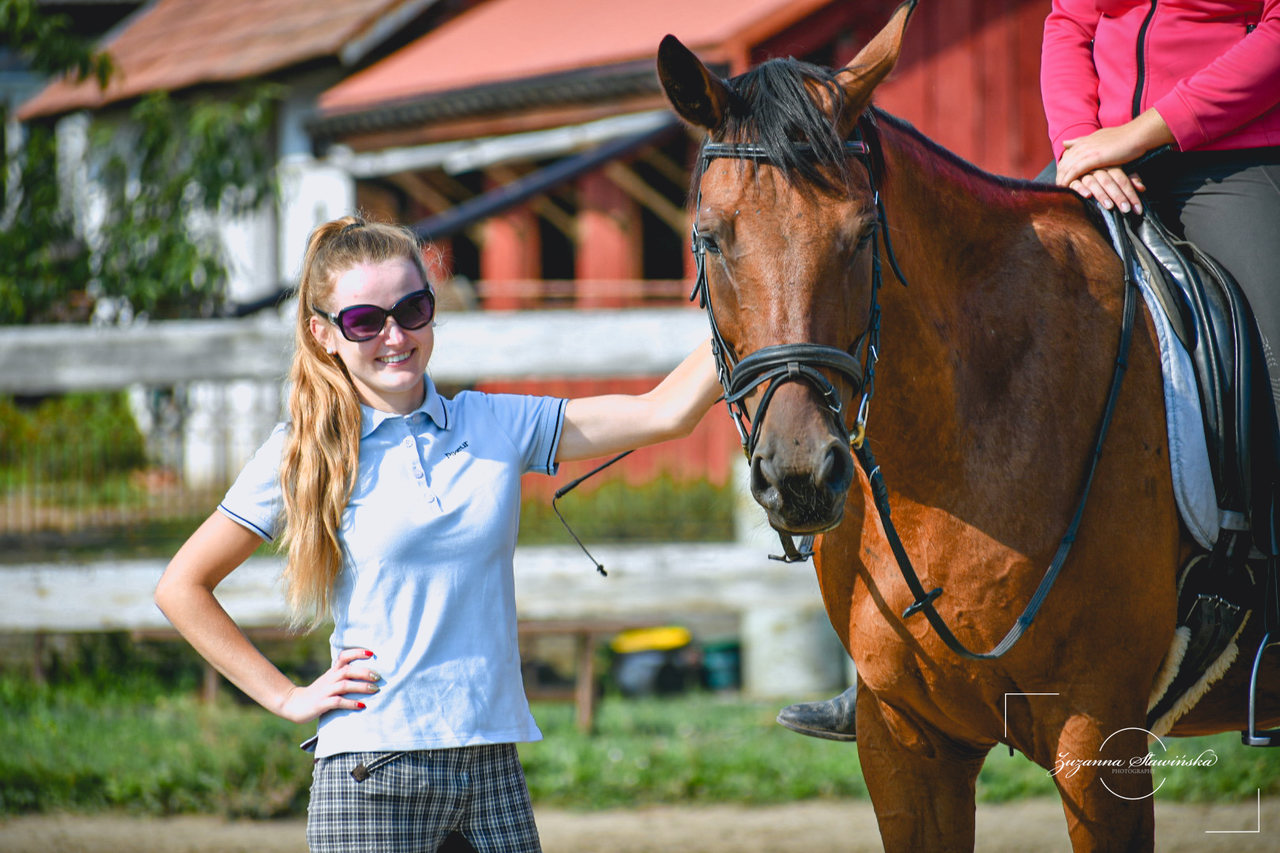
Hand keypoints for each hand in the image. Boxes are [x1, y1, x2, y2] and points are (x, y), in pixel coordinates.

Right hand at [276, 647, 381, 722]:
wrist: (293, 704)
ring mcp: (325, 691)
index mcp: (332, 672)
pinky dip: (351, 703)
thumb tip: (366, 673)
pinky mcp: (322, 704)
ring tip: (375, 689)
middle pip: (348, 670)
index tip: (372, 653)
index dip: (357, 653)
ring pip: (345, 685)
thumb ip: (343, 676)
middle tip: (378, 677)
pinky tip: (362, 705)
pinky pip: (338, 702)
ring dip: (361, 687)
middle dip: (364, 672)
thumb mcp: (330, 681)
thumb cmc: (317, 693)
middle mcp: (329, 679)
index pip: (344, 657)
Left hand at [1055, 109, 1174, 212]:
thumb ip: (1088, 141)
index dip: (1063, 166)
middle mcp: (1083, 145)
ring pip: (1067, 167)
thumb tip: (1071, 143)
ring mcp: (1087, 150)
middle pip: (1064, 162)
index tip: (1059, 175)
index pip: (1068, 154)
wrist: (1137, 135)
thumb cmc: (1126, 138)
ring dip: (1061, 179)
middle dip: (1059, 175)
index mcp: (1086, 140)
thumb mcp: (1103, 137)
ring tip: (1058, 189)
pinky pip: (1075, 171)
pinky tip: (1064, 186)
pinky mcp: (1093, 158)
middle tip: (1056, 186)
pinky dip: (1069, 179)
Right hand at [1062, 166, 1146, 213]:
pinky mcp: (1070, 177)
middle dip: (1118, 196)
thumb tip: (1142, 188)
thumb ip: (1129, 178)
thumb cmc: (1101, 167)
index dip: (1130, 193)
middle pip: (1109, 181)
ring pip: (1093, 182)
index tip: (1137, 208)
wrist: (1078, 156)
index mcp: (1110, 164)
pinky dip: (1081, 188)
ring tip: (1110, 206)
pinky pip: (1075, 183)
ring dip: (1101, 194)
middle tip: (1126, 210)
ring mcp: (1083, 172)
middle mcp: (1096, 167)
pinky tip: (1087, 196)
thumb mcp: (1118, 170)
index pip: (1122, 179)